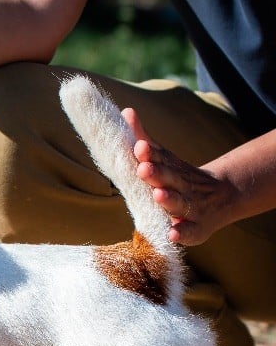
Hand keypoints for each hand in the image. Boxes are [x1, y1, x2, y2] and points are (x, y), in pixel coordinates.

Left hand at [121, 107, 236, 245]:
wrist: (219, 198)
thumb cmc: (179, 178)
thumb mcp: (164, 158)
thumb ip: (143, 138)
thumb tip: (126, 111)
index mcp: (171, 169)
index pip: (160, 159)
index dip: (150, 154)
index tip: (140, 147)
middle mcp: (181, 186)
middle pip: (169, 178)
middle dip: (157, 174)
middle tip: (143, 169)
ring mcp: (191, 207)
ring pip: (179, 203)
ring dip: (169, 200)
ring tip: (158, 196)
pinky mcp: (197, 229)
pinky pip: (190, 232)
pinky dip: (182, 233)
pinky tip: (172, 233)